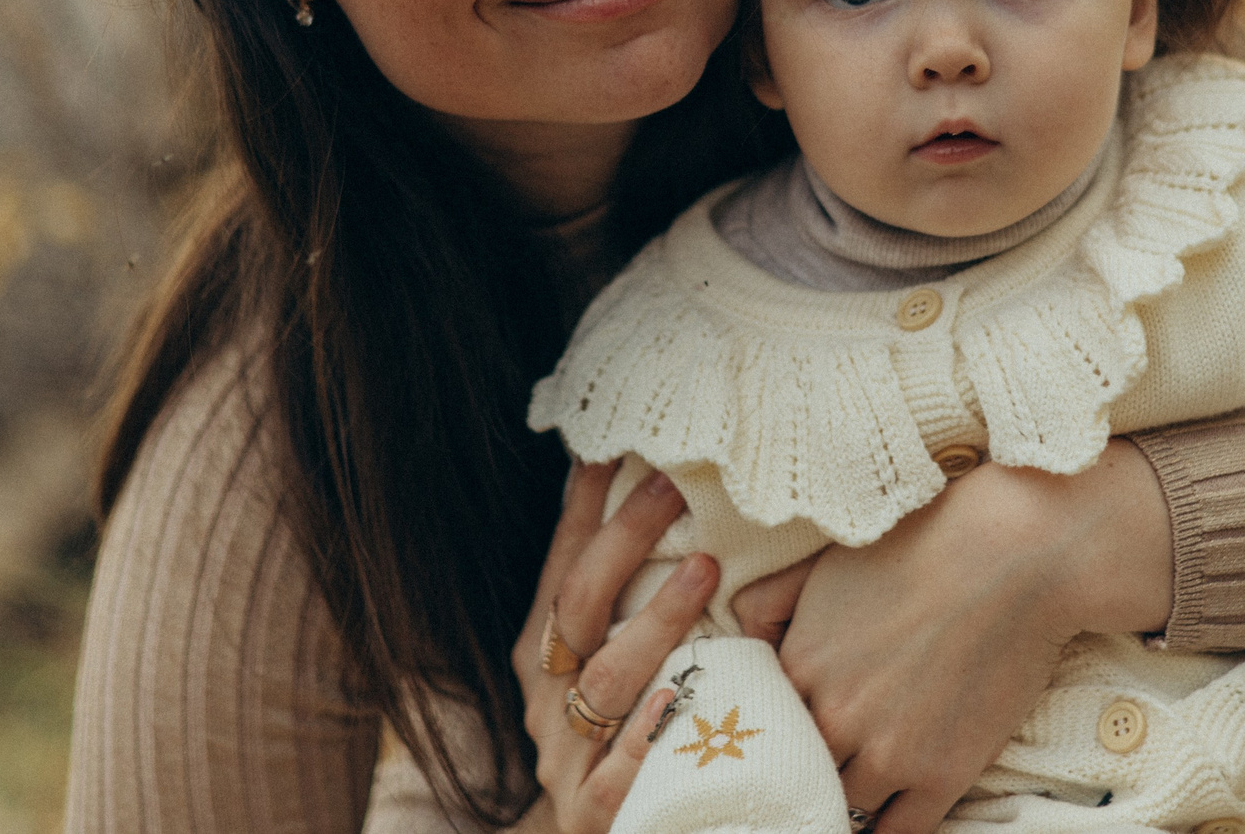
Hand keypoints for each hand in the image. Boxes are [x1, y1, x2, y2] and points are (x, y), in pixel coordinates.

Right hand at [511, 464, 718, 833]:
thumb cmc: (617, 734)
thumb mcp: (609, 661)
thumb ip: (623, 598)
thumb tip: (648, 495)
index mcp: (541, 654)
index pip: (561, 567)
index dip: (584, 509)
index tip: (611, 446)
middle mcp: (545, 698)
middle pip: (579, 606)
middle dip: (624, 540)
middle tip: (673, 486)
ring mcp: (567, 756)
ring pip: (607, 679)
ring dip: (655, 620)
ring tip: (703, 570)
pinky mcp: (595, 813)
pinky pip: (621, 773)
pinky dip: (650, 733)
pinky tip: (678, 697)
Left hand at [731, 437, 1172, 833]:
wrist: (1013, 556)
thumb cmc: (923, 546)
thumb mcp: (827, 563)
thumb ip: (770, 601)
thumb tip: (740, 635)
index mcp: (800, 666)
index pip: (769, 724)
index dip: (782, 728)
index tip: (791, 734)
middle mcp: (834, 717)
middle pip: (801, 769)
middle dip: (810, 767)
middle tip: (819, 767)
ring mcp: (888, 752)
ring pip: (846, 805)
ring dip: (849, 797)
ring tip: (855, 790)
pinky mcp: (941, 774)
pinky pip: (899, 832)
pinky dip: (889, 828)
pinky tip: (889, 814)